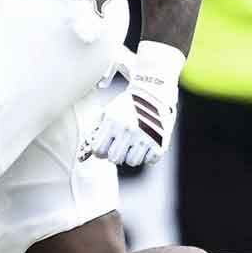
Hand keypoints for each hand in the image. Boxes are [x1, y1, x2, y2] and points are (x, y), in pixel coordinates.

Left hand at [82, 41, 183, 166]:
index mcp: (113, 123)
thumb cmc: (130, 102)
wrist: (156, 90)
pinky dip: (149, 155)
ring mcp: (145, 137)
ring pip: (132, 162)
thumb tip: (90, 148)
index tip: (108, 145)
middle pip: (114, 159)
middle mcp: (128, 131)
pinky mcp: (160, 143)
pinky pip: (150, 161)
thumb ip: (99, 129)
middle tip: (123, 146)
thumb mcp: (110, 111)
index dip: (102, 150)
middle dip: (117, 154)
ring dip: (133, 156)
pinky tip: (150, 143)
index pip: (98, 151)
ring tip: (137, 145)